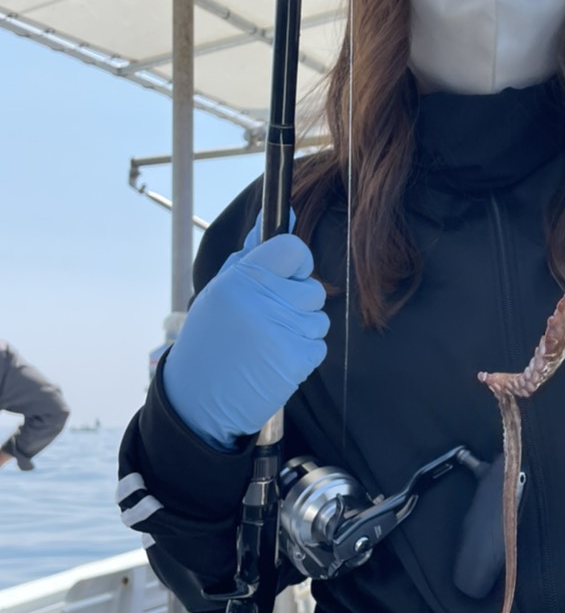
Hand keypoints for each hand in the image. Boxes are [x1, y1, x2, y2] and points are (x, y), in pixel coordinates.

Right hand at [162, 223, 328, 449]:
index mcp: (242, 278)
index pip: (295, 250)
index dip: (296, 262)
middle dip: (298, 302)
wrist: (198, 397)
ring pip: (319, 317)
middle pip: (314, 288)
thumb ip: (254, 252)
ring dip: (300, 328)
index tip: (285, 276)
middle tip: (266, 319)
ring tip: (267, 342)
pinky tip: (274, 359)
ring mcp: (283, 332)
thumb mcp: (221, 289)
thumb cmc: (210, 338)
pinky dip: (302, 352)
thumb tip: (283, 215)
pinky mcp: (297, 360)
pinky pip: (319, 344)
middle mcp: (263, 301)